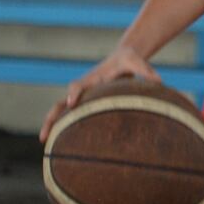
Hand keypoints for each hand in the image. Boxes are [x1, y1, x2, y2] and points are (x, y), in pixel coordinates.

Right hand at [40, 46, 161, 141]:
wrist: (122, 57)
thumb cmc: (129, 60)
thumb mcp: (137, 61)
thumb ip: (146, 70)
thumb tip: (159, 81)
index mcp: (92, 79)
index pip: (78, 85)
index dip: (74, 93)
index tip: (71, 102)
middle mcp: (82, 89)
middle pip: (60, 103)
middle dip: (51, 118)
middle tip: (44, 136)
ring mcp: (81, 98)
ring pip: (60, 112)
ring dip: (52, 126)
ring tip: (44, 143)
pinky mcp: (85, 104)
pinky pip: (71, 116)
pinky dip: (64, 128)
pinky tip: (62, 145)